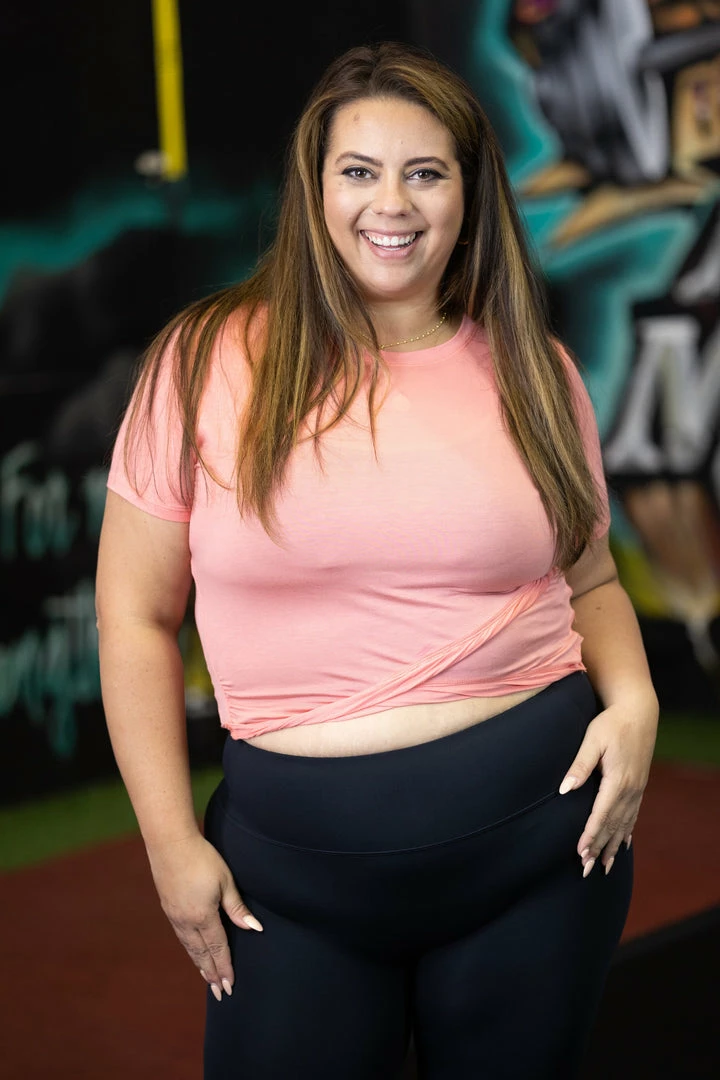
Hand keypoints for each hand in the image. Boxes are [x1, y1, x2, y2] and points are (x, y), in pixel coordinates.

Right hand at [146, 833, 262, 999]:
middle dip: (212, 974)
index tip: (230, 985)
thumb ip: (237, 907)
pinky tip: (192, 951)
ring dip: (200, 964)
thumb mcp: (225, 880)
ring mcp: (175, 915)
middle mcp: (187, 921)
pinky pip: (181, 936)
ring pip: (189, 947)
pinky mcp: (168, 907)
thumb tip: (254, 928)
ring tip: (207, 978)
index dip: (225, 968)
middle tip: (219, 993)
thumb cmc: (202, 858)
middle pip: (202, 954)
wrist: (170, 843)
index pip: (218, 948)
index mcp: (203, 916)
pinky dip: (189, 949)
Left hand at [558, 697, 657, 876]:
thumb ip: (579, 765)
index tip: (580, 853)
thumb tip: (565, 789)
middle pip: (613, 825)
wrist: (638, 711)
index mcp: (617, 780)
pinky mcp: (639, 785)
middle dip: (599, 848)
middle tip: (587, 869)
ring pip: (624, 824)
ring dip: (612, 845)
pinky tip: (622, 844)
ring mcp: (637, 788)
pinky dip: (626, 832)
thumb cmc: (611, 723)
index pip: (601, 815)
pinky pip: (633, 815)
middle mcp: (630, 789)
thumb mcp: (592, 740)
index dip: (590, 836)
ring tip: (603, 866)